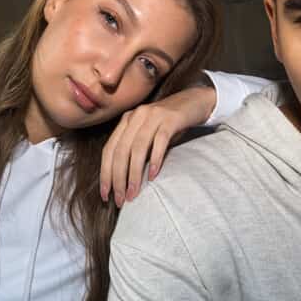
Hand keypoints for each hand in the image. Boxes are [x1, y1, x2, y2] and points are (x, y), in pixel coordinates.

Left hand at [100, 85, 215, 206]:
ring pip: (137, 148)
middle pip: (120, 151)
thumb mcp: (148, 135)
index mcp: (126, 121)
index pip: (108, 150)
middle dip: (118, 178)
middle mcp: (136, 116)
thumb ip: (136, 151)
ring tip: (133, 193)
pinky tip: (153, 175)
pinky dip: (155, 159)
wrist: (195, 101)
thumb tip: (124, 181)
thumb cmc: (169, 124)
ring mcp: (152, 116)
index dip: (105, 174)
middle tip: (120, 200)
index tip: (106, 195)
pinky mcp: (170, 118)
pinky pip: (160, 141)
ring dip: (134, 174)